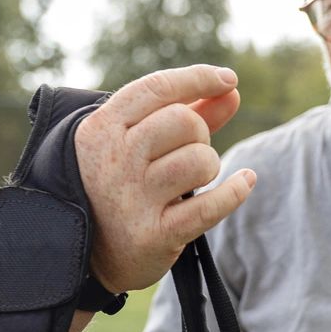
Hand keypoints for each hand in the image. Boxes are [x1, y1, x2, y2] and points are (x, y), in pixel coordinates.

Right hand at [75, 65, 256, 292]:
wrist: (86, 253)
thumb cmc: (118, 185)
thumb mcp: (135, 143)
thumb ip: (185, 113)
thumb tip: (231, 90)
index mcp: (101, 130)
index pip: (157, 88)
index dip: (198, 77)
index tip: (228, 79)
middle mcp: (113, 161)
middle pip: (184, 122)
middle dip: (199, 133)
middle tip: (185, 153)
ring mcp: (131, 199)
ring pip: (200, 161)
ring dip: (208, 167)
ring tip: (191, 180)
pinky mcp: (152, 235)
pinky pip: (210, 206)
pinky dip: (235, 191)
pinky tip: (245, 181)